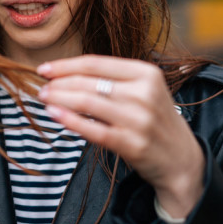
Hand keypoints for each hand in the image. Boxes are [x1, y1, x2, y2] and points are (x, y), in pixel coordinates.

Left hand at [37, 55, 203, 218]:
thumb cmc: (156, 121)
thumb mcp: (145, 91)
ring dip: (60, 100)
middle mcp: (144, 93)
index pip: (96, 63)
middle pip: (89, 83)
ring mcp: (139, 119)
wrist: (182, 160)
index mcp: (147, 73)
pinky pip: (94, 130)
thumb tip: (68, 74)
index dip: (66, 65)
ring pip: (88, 103)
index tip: (45, 69)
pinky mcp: (132, 144)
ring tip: (44, 99)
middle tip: (40, 87)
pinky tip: (55, 115)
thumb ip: (115, 80)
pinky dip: (70, 121)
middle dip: (59, 84)